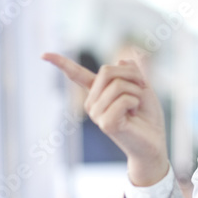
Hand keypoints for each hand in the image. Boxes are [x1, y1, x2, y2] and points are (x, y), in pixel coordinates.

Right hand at [42, 52, 169, 185]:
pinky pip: (123, 99)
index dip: (60, 62)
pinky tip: (134, 114)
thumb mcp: (142, 86)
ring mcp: (96, 114)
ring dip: (137, 91)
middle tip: (142, 88)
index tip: (43, 55)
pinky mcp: (105, 124)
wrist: (154, 142)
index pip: (76, 75)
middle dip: (132, 75)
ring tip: (137, 106)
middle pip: (107, 70)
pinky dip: (136, 102)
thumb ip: (131, 72)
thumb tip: (122, 60)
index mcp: (98, 92)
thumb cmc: (147, 115)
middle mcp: (92, 103)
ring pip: (118, 84)